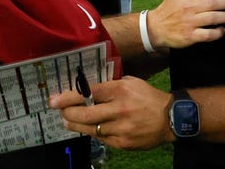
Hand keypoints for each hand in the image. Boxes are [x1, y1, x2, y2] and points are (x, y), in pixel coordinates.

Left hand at [49, 76, 172, 149]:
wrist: (169, 118)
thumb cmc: (148, 97)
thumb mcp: (132, 82)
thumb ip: (112, 85)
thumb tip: (91, 88)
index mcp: (121, 90)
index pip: (90, 93)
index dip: (69, 97)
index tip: (55, 100)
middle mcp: (119, 109)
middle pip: (85, 113)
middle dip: (67, 112)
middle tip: (60, 111)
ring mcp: (120, 128)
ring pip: (89, 128)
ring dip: (76, 124)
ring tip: (69, 120)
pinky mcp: (122, 142)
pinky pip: (100, 137)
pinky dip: (92, 132)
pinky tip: (88, 127)